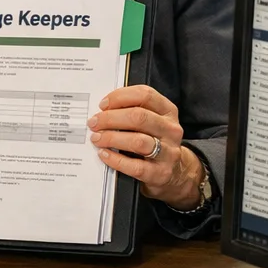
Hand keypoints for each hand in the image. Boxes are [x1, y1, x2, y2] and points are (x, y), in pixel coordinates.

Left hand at [87, 85, 203, 210]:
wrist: (174, 171)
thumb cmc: (153, 140)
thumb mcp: (150, 121)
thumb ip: (130, 111)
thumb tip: (101, 110)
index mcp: (167, 111)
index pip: (145, 95)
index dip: (120, 97)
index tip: (102, 104)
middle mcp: (170, 129)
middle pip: (139, 117)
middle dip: (110, 118)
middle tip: (94, 123)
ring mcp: (168, 152)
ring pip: (138, 141)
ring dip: (111, 138)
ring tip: (96, 138)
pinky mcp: (161, 173)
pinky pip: (136, 166)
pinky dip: (116, 159)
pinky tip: (104, 154)